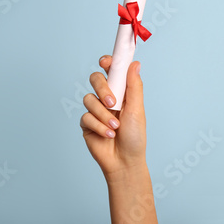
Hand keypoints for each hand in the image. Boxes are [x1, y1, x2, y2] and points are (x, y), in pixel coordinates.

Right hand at [80, 55, 146, 180]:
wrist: (124, 162)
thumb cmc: (134, 137)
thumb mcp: (137, 110)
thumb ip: (134, 86)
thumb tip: (135, 64)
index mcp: (122, 92)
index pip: (112, 71)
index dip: (107, 62)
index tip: (105, 61)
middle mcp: (107, 98)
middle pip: (95, 79)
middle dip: (102, 89)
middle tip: (112, 102)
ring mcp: (96, 110)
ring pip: (89, 99)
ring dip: (103, 115)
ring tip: (115, 127)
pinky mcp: (87, 123)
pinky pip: (86, 117)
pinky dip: (98, 126)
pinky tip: (108, 135)